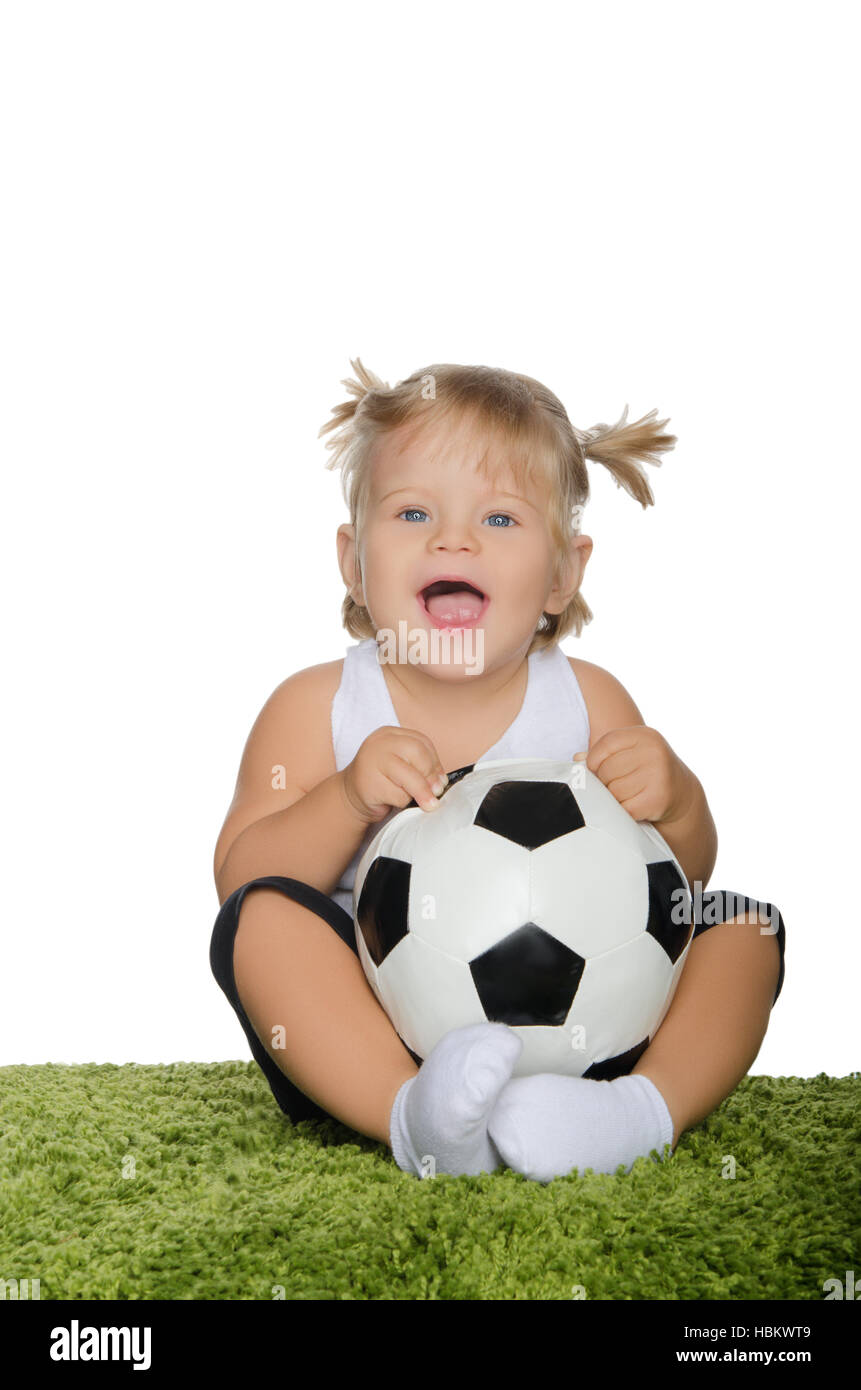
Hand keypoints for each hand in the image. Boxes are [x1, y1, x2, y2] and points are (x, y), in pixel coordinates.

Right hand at [342, 725, 448, 824]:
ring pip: (410, 776)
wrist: (349, 796)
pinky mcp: (369, 783)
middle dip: (430, 776)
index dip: (435, 762)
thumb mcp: (401, 765)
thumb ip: (419, 765)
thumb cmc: (381, 781)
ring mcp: (371, 761)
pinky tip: (395, 801)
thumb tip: (441, 782)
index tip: (440, 780)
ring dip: (420, 793)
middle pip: (417, 753)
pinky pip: (399, 795)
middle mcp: (379, 743)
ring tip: (421, 802)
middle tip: (435, 793)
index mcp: (390, 734)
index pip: (421, 741)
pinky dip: (403, 802)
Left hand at [573, 726, 695, 825]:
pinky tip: (633, 805)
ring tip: (627, 795)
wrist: (681, 793)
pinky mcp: (657, 799)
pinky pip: (623, 808)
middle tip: (616, 785)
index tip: (597, 769)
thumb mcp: (630, 754)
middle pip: (606, 770)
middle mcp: (654, 752)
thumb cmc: (646, 770)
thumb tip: (577, 760)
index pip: (606, 744)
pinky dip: (622, 811)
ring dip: (614, 798)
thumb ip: (603, 753)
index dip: (594, 760)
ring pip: (613, 791)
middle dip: (605, 781)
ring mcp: (658, 775)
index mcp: (645, 736)